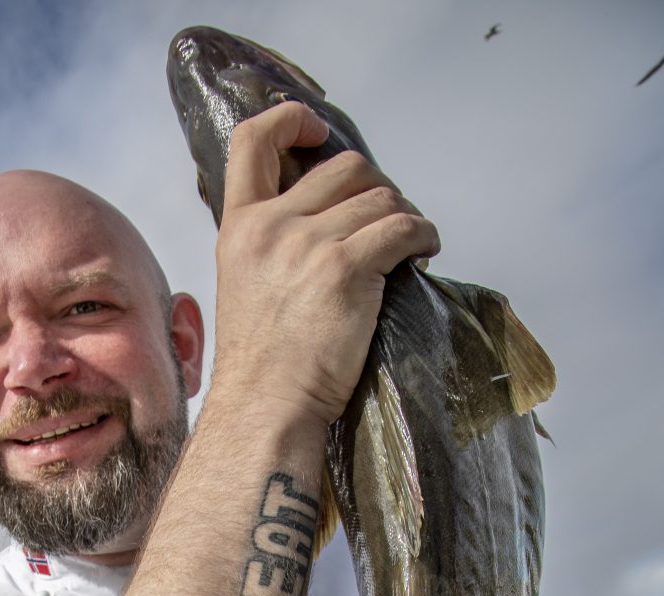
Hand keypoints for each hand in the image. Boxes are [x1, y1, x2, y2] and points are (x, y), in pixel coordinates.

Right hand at [210, 101, 439, 430]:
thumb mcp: (245, 289)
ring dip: (405, 216)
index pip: (253, 142)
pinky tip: (423, 253)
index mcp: (240, 228)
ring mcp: (309, 244)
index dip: (290, 120)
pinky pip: (403, 228)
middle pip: (343, 166)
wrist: (266, 407)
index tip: (316, 129)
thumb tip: (323, 226)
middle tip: (387, 219)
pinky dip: (423, 235)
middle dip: (375, 187)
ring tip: (410, 245)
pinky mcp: (347, 269)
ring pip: (380, 196)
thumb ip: (271, 248)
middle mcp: (272, 226)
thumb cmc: (261, 367)